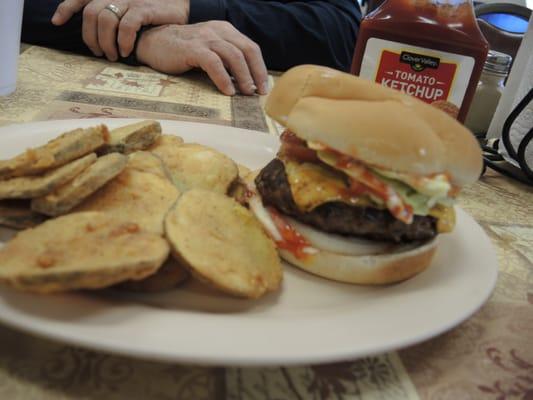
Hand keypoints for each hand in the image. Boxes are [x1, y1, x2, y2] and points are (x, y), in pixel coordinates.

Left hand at [51, 0, 189, 60]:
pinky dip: (123, 41)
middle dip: (90, 37)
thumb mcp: (132, 11)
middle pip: (90, 14)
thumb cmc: (157, 12)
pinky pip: (126, 25)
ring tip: (113, 56)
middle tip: (99, 53)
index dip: (66, 8)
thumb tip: (98, 37)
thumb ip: (114, 18)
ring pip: (105, 20)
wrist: (182, 4)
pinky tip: (126, 52)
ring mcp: (130, 0)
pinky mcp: (144, 8)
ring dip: (105, 42)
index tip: (56, 22)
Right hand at [136, 23, 268, 95]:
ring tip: (245, 93)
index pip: (250, 48)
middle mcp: (218, 31)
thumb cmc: (183, 51)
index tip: (264, 86)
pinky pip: (214, 63)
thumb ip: (226, 60)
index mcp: (225, 30)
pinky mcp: (193, 48)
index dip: (260, 68)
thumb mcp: (209, 50)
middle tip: (259, 92)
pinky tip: (228, 91)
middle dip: (257, 73)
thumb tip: (245, 83)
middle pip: (247, 50)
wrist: (153, 43)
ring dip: (243, 77)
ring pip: (233, 56)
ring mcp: (205, 38)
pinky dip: (223, 79)